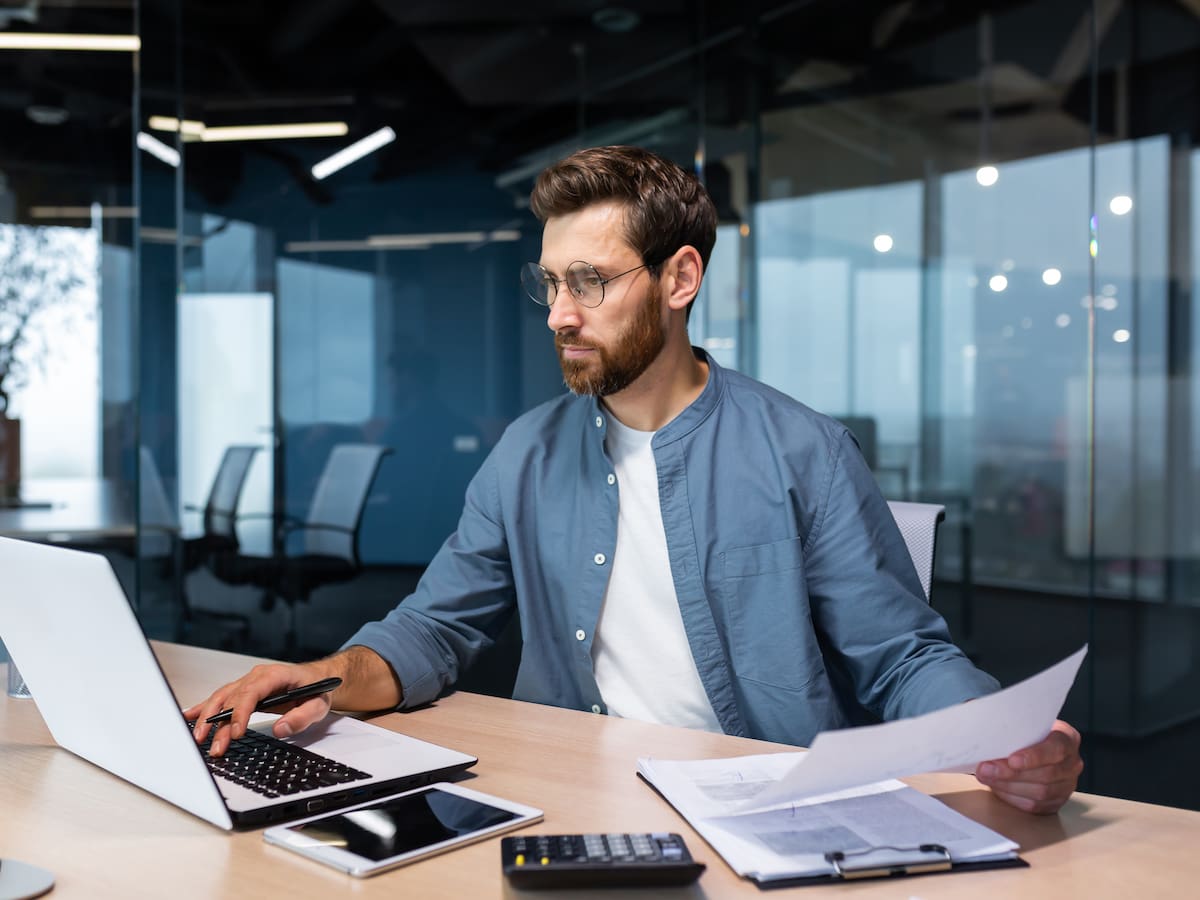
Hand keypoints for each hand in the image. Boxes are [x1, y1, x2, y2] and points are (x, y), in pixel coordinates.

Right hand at [184, 662, 334, 756]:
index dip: (240, 713)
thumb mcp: (319, 705)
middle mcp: (257, 677)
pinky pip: (221, 698)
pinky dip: (203, 708)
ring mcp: (248, 682)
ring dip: (208, 718)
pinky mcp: (243, 691)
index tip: (236, 733)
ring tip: (198, 738)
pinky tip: (189, 717)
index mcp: (274, 675)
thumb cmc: (318, 689)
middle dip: (219, 722)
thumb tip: (280, 729)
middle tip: (215, 746)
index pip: (251, 693)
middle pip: (231, 698)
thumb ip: (302, 717)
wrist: (318, 679)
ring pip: (221, 698)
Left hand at [975, 719, 1082, 813]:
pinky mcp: (1056, 802)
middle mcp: (1072, 763)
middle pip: (1046, 774)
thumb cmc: (1024, 733)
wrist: (1030, 747)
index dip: (1034, 756)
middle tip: (986, 769)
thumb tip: (986, 734)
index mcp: (1067, 738)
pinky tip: (997, 787)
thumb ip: (1011, 728)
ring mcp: (1067, 785)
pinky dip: (1012, 797)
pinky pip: (1035, 806)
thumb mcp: (1022, 724)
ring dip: (1008, 786)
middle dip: (1012, 774)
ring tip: (986, 777)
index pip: (1056, 748)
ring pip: (1041, 792)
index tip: (1012, 759)